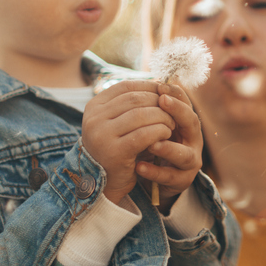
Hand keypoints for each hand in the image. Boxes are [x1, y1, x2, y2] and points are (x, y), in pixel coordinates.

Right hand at [81, 80, 174, 202]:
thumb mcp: (117, 122)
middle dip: (158, 103)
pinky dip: (160, 131)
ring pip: (141, 114)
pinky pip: (145, 134)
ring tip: (172, 123)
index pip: (125, 87)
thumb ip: (131, 104)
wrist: (104, 183)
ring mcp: (102, 135)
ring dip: (162, 117)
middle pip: (135, 99)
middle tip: (172, 110)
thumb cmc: (116, 148)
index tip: (164, 93)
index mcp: (93, 107)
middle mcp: (94, 118)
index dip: (148, 87)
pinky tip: (167, 134)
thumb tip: (159, 82)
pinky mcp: (115, 152)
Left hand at [136, 83, 203, 206]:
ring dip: (168, 148)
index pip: (185, 103)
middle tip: (162, 102)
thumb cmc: (155, 144)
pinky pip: (169, 176)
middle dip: (178, 111)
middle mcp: (192, 139)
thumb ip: (151, 108)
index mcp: (185, 122)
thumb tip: (142, 80)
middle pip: (191, 122)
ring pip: (184, 154)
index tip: (160, 86)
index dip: (175, 94)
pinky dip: (154, 171)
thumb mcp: (154, 124)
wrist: (158, 177)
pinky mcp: (182, 180)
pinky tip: (138, 166)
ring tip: (152, 143)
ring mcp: (189, 161)